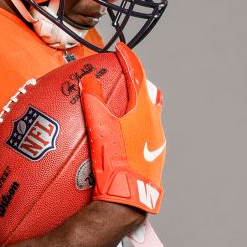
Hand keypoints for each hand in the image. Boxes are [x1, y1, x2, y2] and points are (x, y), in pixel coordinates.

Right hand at [80, 43, 165, 212]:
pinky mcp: (156, 157)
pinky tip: (128, 137)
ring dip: (140, 108)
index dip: (130, 60)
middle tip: (128, 78)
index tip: (122, 50)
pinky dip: (139, 128)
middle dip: (139, 85)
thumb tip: (87, 81)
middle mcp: (156, 123)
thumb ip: (94, 102)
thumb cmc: (115, 161)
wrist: (129, 197)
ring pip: (152, 116)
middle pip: (150, 95)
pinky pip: (149, 134)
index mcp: (144, 111)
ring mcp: (158, 141)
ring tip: (126, 108)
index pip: (138, 76)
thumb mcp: (99, 128)